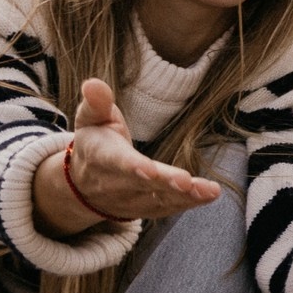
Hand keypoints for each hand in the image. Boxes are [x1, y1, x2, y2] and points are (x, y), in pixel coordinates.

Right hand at [37, 79, 220, 228]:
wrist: (83, 184)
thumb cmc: (95, 142)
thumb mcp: (91, 119)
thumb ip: (97, 103)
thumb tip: (92, 83)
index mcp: (100, 156)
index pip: (116, 161)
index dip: (131, 166)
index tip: (147, 169)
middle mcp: (114, 183)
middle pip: (142, 184)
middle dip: (164, 183)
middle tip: (186, 182)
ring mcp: (129, 200)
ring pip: (158, 200)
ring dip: (184, 197)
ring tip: (209, 191)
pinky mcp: (145, 209)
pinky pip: (167, 208)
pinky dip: (189, 204)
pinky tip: (209, 195)